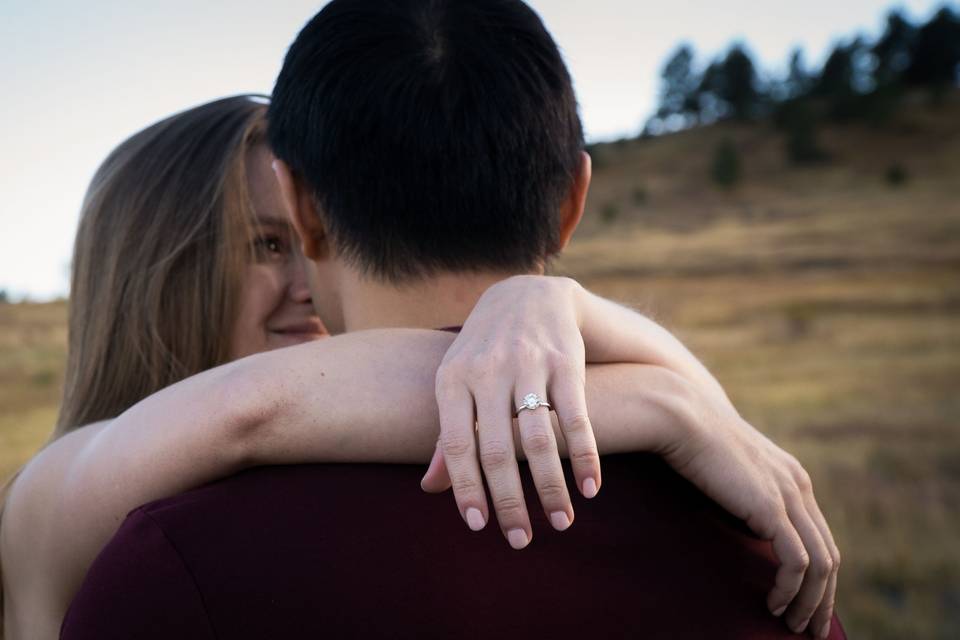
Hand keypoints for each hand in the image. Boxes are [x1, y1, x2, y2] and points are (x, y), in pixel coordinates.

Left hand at [422, 275, 600, 548]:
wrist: (528, 295)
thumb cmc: (484, 351)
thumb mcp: (457, 382)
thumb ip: (446, 433)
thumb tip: (428, 488)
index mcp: (453, 380)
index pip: (456, 445)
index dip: (466, 488)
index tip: (478, 526)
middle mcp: (488, 371)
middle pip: (498, 449)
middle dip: (510, 500)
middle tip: (520, 541)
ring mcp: (528, 365)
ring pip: (539, 438)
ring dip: (551, 487)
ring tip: (561, 524)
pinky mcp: (566, 362)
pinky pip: (576, 417)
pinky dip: (584, 456)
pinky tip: (589, 488)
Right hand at [665, 385, 840, 637]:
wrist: (680, 414)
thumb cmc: (689, 439)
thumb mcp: (726, 468)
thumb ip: (742, 492)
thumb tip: (741, 521)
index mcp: (791, 476)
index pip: (819, 535)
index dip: (818, 575)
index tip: (806, 603)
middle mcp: (798, 484)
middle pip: (829, 554)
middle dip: (823, 597)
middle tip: (810, 629)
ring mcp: (789, 495)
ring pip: (820, 564)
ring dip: (810, 602)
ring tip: (793, 626)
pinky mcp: (771, 507)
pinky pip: (797, 562)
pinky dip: (791, 590)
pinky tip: (775, 605)